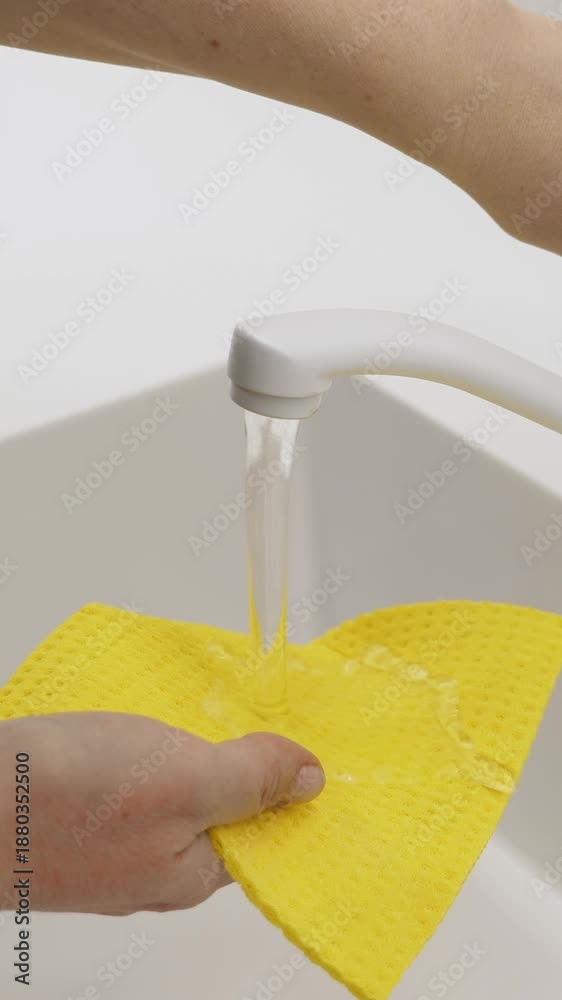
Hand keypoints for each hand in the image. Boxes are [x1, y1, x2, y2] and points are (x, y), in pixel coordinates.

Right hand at [0, 711, 324, 914]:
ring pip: (174, 796)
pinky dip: (148, 750)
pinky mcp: (76, 815)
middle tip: (259, 711)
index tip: (310, 746)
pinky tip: (148, 719)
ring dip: (192, 751)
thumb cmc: (66, 798)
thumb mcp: (183, 781)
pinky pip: (131, 783)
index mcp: (190, 872)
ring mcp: (109, 844)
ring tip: (207, 705)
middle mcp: (151, 868)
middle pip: (220, 813)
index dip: (290, 791)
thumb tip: (312, 780)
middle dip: (241, 763)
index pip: (265, 836)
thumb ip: (250, 780)